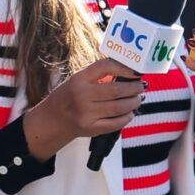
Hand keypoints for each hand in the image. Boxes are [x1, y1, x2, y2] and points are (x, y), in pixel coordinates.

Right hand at [26, 57, 143, 157]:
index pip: (105, 67)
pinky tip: (130, 113)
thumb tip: (127, 72)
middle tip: (141, 87)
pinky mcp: (91, 128)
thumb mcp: (77, 80)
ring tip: (137, 99)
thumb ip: (98, 76)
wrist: (53, 120)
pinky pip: (115, 123)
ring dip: (133, 103)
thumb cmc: (68, 97)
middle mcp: (81, 95)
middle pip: (116, 90)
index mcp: (79, 79)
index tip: (135, 72)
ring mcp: (86, 113)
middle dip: (134, 88)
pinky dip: (127, 117)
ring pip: (119, 107)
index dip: (124, 68)